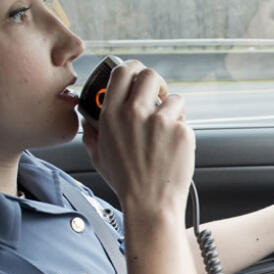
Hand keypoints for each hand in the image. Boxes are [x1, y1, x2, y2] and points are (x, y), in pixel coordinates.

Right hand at [80, 61, 192, 215]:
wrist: (150, 204)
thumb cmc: (126, 184)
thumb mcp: (99, 157)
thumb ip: (91, 135)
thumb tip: (88, 123)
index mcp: (111, 115)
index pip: (121, 72)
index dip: (132, 68)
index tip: (138, 74)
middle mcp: (135, 112)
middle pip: (150, 74)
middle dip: (157, 82)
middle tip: (159, 96)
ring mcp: (160, 121)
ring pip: (174, 98)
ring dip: (173, 110)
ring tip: (167, 131)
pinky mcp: (182, 131)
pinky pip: (185, 120)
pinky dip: (182, 130)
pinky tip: (173, 148)